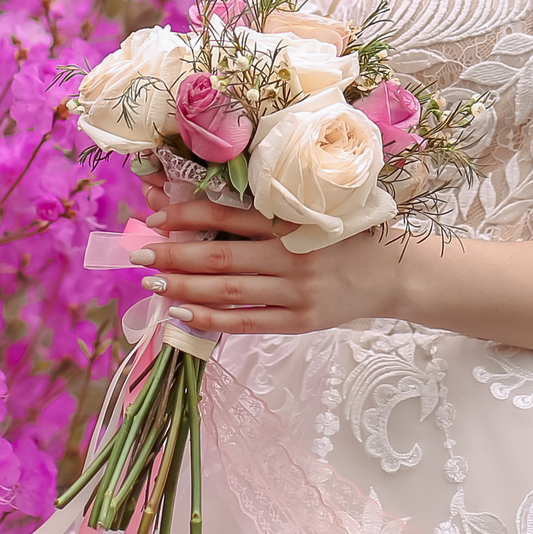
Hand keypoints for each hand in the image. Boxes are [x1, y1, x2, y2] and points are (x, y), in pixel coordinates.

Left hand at [132, 198, 410, 334]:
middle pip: (220, 255)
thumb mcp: (311, 213)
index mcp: (292, 220)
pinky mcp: (302, 320)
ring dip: (184, 286)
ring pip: (229, 290)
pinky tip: (183, 312)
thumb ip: (266, 213)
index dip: (188, 215)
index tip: (155, 217)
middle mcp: (292, 254)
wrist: (394, 272)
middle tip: (138, 252)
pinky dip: (212, 319)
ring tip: (152, 282)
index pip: (228, 215)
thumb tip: (205, 211)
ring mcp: (297, 291)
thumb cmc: (345, 235)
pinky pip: (248, 322)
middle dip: (174, 253)